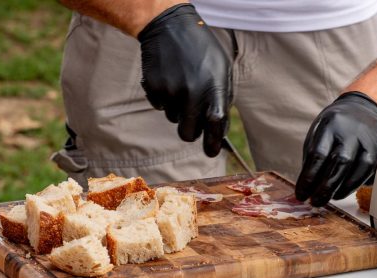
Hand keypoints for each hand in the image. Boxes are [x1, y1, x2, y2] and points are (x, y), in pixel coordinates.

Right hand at [138, 4, 231, 156]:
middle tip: (191, 117)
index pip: (215, 126)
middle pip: (187, 134)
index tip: (210, 152)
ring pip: (173, 119)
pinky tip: (169, 78)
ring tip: (181, 83)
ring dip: (177, 108)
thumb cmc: (202, 49)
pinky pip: (160, 106)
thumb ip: (222, 98)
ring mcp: (171, 91)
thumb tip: (219, 130)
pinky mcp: (154, 88)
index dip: (212, 144)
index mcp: (214, 88)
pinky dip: (164, 97)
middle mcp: (192, 93)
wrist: (169, 27)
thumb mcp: (222, 68)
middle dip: (190, 129)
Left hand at [295, 92, 376, 206]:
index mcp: (331, 125)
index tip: (301, 194)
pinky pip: (370, 172)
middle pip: (340, 163)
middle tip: (315, 202)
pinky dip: (356, 185)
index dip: (308, 179)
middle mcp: (352, 132)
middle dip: (326, 187)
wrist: (365, 110)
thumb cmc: (336, 127)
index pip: (318, 155)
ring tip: (331, 198)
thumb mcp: (319, 133)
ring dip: (343, 189)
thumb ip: (312, 158)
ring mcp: (369, 141)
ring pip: (359, 169)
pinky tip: (345, 190)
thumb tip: (307, 188)